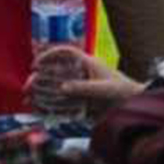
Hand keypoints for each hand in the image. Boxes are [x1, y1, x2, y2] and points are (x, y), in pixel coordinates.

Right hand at [23, 48, 144, 116]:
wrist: (136, 106)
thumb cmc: (125, 92)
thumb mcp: (105, 90)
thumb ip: (84, 89)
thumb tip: (62, 88)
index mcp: (88, 64)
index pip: (66, 53)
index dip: (50, 55)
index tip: (36, 63)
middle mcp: (82, 74)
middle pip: (56, 72)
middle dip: (40, 78)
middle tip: (28, 86)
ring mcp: (81, 88)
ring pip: (56, 88)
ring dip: (42, 93)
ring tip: (28, 99)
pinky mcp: (82, 103)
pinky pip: (63, 103)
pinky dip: (51, 106)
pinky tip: (40, 111)